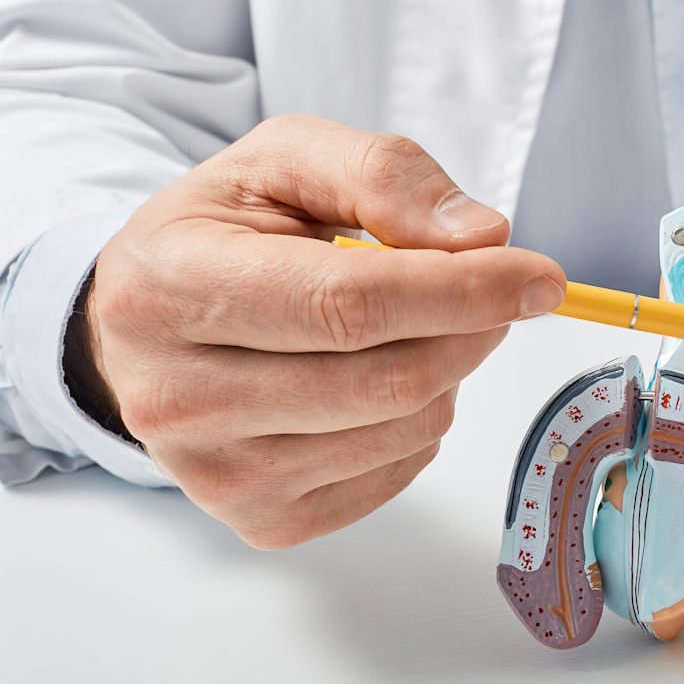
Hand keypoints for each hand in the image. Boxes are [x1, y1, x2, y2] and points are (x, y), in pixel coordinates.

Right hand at [82, 114, 565, 547]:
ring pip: (407, 429)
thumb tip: (483, 238)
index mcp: (170, 289)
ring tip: (408, 329)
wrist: (144, 328)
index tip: (539, 277)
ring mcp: (219, 475)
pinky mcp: (265, 521)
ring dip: (447, 373)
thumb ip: (384, 175)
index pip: (348, 305)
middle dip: (470, 329)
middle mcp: (178, 398)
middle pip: (390, 378)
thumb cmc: (223, 237)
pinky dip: (419, 421)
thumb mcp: (286, 162)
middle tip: (492, 293)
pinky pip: (399, 472)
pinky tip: (375, 381)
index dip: (462, 291)